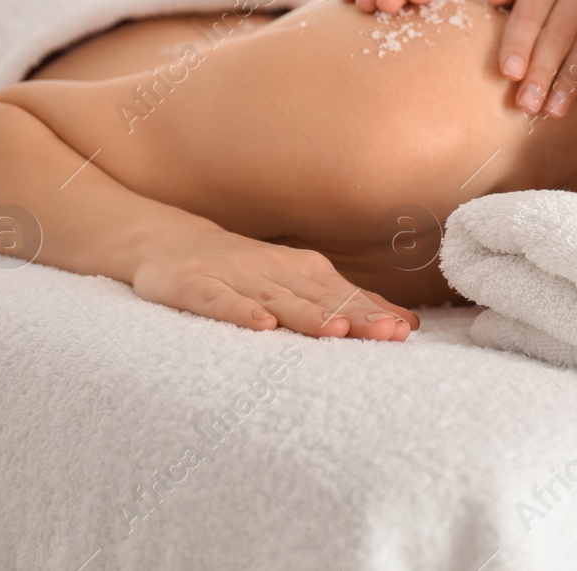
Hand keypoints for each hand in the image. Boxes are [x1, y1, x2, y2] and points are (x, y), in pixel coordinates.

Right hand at [131, 225, 419, 339]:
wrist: (169, 241)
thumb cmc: (244, 271)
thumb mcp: (297, 282)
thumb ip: (348, 302)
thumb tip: (407, 323)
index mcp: (302, 271)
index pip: (344, 295)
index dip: (374, 313)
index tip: (403, 331)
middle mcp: (273, 271)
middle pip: (318, 298)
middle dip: (354, 316)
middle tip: (386, 334)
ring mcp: (233, 278)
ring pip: (276, 299)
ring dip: (307, 315)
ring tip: (337, 330)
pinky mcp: (193, 287)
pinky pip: (219, 301)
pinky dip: (241, 312)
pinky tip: (262, 326)